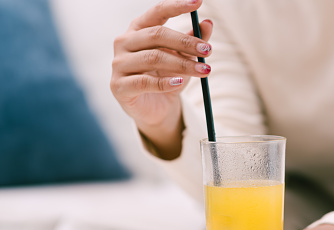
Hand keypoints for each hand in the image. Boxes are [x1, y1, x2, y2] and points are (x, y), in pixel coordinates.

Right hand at [110, 0, 212, 158]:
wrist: (155, 109)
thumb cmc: (167, 78)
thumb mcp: (183, 58)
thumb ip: (193, 41)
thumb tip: (208, 23)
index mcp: (138, 29)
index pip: (157, 12)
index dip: (177, 6)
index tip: (198, 2)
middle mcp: (124, 42)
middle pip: (156, 35)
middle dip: (186, 42)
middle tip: (208, 50)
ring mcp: (118, 64)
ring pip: (153, 58)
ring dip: (182, 64)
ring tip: (204, 70)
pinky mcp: (119, 86)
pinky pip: (144, 82)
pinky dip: (165, 82)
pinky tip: (180, 82)